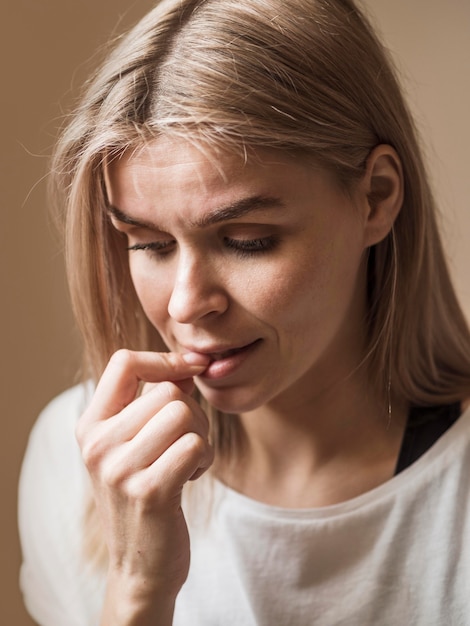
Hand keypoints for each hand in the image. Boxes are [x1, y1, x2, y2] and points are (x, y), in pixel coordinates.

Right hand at [76, 349, 211, 623]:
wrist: (141, 564)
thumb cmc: (144, 493)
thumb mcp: (135, 444)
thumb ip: (155, 401)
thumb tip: (190, 363)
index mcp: (90, 426)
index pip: (124, 362)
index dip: (165, 359)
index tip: (192, 368)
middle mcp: (98, 444)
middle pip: (168, 391)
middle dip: (193, 412)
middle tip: (186, 441)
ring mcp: (120, 469)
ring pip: (184, 414)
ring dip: (200, 436)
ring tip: (187, 460)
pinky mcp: (149, 491)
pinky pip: (196, 445)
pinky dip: (205, 457)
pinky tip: (191, 476)